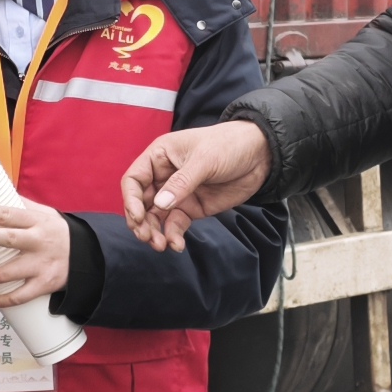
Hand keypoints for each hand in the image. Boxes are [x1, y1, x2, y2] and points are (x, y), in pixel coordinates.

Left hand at [0, 192, 70, 305]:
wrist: (88, 256)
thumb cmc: (60, 233)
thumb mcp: (47, 214)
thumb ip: (23, 206)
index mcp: (37, 222)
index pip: (10, 214)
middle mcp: (39, 243)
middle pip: (10, 239)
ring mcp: (41, 265)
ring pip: (8, 273)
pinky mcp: (44, 284)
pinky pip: (20, 296)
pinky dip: (2, 300)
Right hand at [123, 120, 268, 249]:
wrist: (260, 154)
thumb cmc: (229, 145)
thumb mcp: (204, 160)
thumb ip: (181, 182)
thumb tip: (159, 205)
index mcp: (159, 156)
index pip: (134, 179)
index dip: (130, 199)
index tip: (138, 217)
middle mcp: (163, 176)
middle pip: (141, 203)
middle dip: (141, 222)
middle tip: (147, 238)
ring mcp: (177, 194)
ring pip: (156, 217)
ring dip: (155, 232)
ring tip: (161, 246)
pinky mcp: (192, 208)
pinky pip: (175, 224)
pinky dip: (173, 235)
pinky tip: (177, 245)